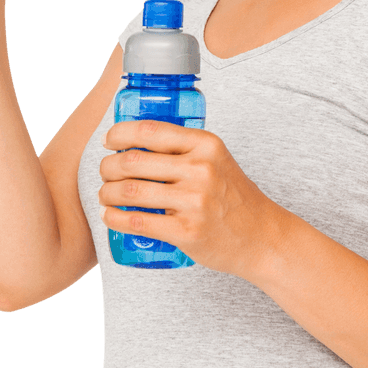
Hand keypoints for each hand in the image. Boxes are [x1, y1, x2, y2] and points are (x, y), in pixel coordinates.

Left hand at [99, 121, 270, 276]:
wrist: (261, 236)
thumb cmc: (234, 198)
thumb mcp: (217, 161)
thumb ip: (185, 149)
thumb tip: (135, 143)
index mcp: (206, 145)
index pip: (150, 131)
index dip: (119, 134)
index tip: (109, 141)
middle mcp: (200, 169)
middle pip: (133, 161)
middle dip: (108, 167)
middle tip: (105, 173)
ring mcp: (194, 201)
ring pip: (130, 192)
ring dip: (107, 193)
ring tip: (106, 195)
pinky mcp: (186, 231)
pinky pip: (137, 222)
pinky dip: (114, 219)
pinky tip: (110, 216)